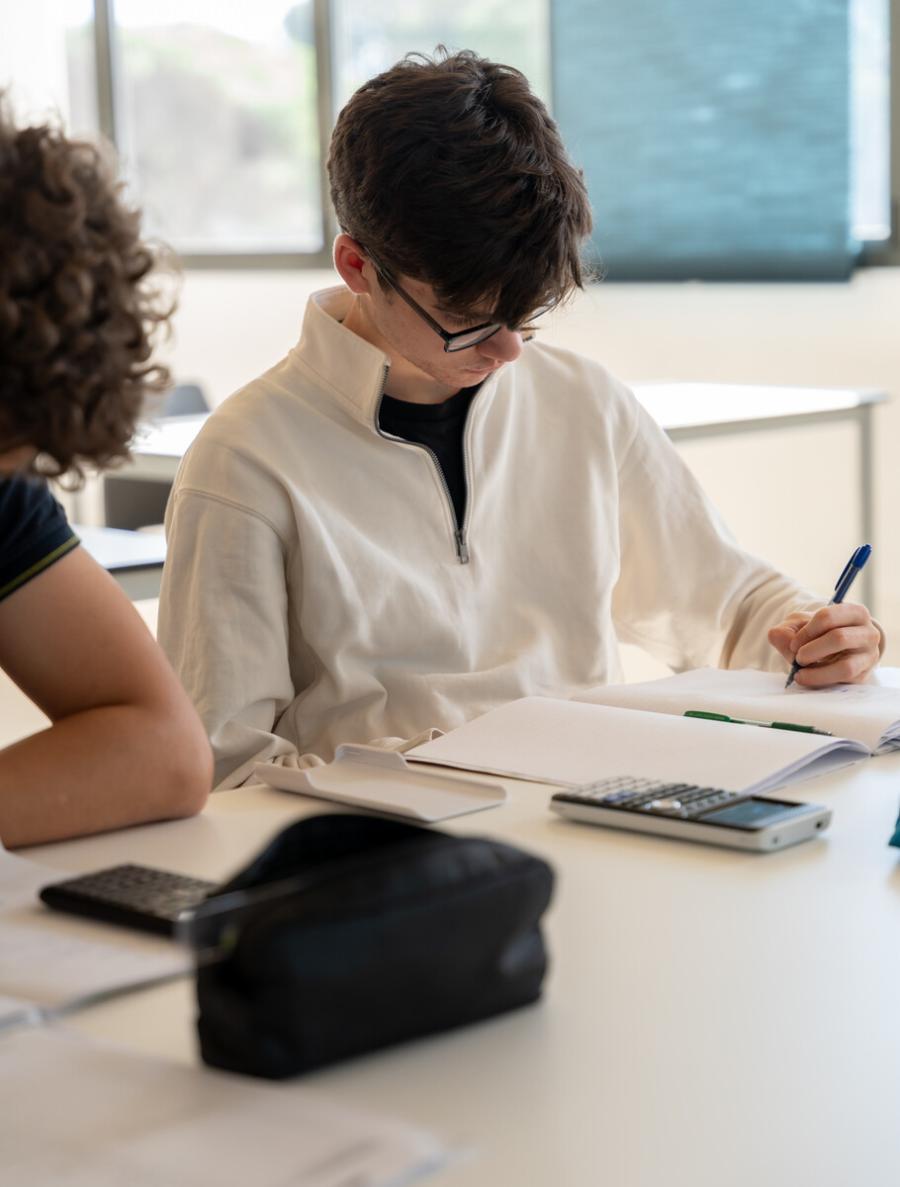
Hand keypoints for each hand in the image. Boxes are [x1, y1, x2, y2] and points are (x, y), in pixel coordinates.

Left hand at [767, 603, 881, 686]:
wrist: (837, 651)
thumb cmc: (818, 634)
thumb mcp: (800, 626)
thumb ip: (784, 630)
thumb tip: (777, 636)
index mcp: (854, 613)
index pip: (828, 617)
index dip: (806, 632)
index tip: (793, 644)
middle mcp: (868, 633)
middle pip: (839, 638)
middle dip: (812, 650)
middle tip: (798, 658)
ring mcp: (869, 656)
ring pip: (846, 666)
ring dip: (818, 672)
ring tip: (800, 673)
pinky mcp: (864, 676)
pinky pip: (844, 682)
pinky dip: (822, 681)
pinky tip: (807, 679)